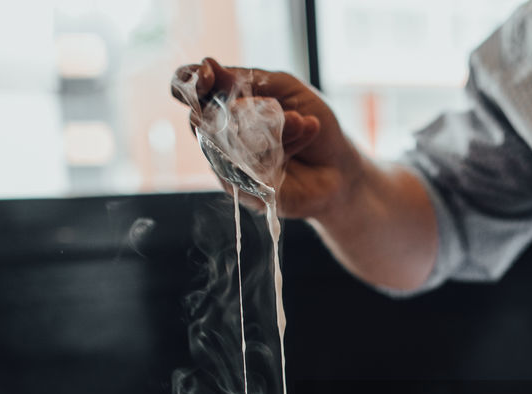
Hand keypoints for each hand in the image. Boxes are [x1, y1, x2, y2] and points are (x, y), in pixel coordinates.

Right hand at [171, 58, 363, 217]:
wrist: (342, 167)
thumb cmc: (313, 124)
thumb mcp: (285, 89)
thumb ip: (248, 79)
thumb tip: (207, 65)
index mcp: (224, 105)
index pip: (189, 91)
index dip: (189, 82)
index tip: (207, 76)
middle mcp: (220, 137)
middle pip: (202, 120)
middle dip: (241, 108)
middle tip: (275, 105)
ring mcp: (230, 166)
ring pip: (229, 144)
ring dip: (272, 126)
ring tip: (301, 121)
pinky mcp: (247, 191)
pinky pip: (248, 168)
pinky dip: (282, 146)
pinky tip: (304, 132)